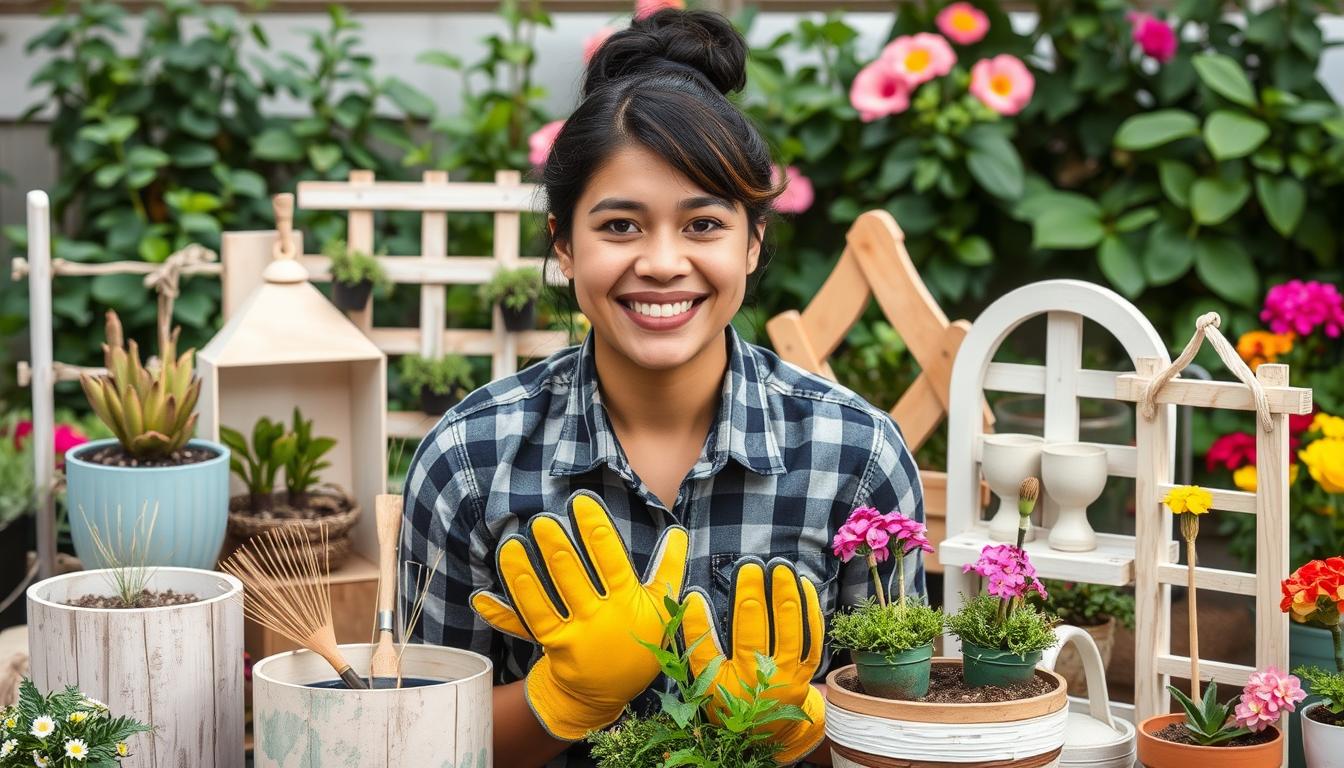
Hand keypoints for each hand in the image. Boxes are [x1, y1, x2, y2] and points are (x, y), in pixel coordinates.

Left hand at [471, 490, 688, 739]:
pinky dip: (505, 610)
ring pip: (546, 598)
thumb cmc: (638, 641)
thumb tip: (678, 533)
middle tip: (542, 521)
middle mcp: (601, 617)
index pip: (611, 559)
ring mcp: (576, 634)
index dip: (595, 529)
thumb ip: (669, 569)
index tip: (581, 503)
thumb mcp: (660, 609)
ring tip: (513, 544)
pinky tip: (484, 594)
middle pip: (574, 576)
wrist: (612, 693)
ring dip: (527, 571)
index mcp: (629, 601)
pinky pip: (528, 624)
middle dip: (556, 546)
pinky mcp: (554, 648)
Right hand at [682, 558, 825, 764]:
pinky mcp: (807, 671)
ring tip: (780, 567)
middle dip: (756, 594)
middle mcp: (763, 680)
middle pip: (761, 631)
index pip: (724, 640)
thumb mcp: (705, 676)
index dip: (719, 611)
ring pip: (792, 632)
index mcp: (733, 680)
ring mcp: (790, 675)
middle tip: (752, 564)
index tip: (712, 585)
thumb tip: (692, 597)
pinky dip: (811, 612)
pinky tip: (804, 586)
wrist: (763, 732)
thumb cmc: (728, 699)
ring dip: (787, 597)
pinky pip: (813, 639)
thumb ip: (697, 637)